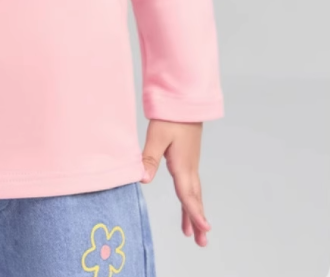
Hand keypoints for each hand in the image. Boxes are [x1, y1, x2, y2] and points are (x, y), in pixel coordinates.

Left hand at [140, 119, 210, 246]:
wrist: (184, 103)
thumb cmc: (170, 118)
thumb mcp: (157, 136)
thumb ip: (149, 158)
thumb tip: (143, 180)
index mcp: (183, 165)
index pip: (188, 194)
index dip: (194, 213)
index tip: (204, 231)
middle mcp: (189, 167)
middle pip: (194, 198)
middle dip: (197, 220)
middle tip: (202, 242)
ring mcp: (190, 163)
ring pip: (194, 192)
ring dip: (194, 211)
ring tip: (194, 233)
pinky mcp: (188, 158)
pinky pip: (191, 184)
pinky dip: (192, 198)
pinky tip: (189, 202)